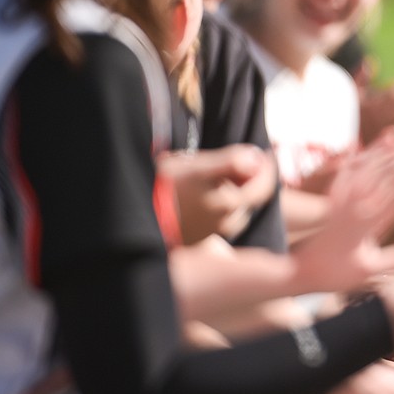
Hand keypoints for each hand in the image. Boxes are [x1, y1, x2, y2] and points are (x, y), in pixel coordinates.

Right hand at [158, 144, 276, 241]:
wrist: (128, 218)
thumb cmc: (161, 187)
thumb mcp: (193, 166)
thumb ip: (230, 162)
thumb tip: (258, 157)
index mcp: (230, 204)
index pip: (265, 186)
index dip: (266, 167)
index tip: (261, 152)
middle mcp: (227, 223)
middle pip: (250, 198)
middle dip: (247, 179)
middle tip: (234, 161)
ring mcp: (213, 234)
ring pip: (235, 209)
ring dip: (232, 193)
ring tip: (212, 178)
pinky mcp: (200, 241)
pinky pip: (219, 220)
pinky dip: (218, 206)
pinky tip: (200, 195)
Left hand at [291, 136, 393, 293]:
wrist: (297, 268)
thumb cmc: (334, 273)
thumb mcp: (369, 269)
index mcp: (367, 221)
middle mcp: (355, 203)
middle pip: (389, 173)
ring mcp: (342, 197)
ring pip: (370, 165)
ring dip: (391, 153)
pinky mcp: (332, 195)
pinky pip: (350, 167)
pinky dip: (365, 154)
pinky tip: (372, 147)